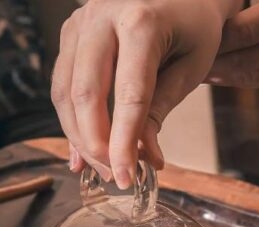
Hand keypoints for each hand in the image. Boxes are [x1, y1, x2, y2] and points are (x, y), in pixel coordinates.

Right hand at [52, 0, 240, 187]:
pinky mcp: (71, 31)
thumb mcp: (192, 67)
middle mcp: (101, 16)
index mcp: (141, 23)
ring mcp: (80, 21)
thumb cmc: (195, 27)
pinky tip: (84, 149)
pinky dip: (72, 119)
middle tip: (116, 178)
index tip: (127, 177)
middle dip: (97, 144)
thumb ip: (163, 107)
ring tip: (104, 168)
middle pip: (85, 93)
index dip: (124, 142)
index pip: (128, 95)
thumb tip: (146, 157)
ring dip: (80, 136)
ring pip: (65, 90)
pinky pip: (63, 82)